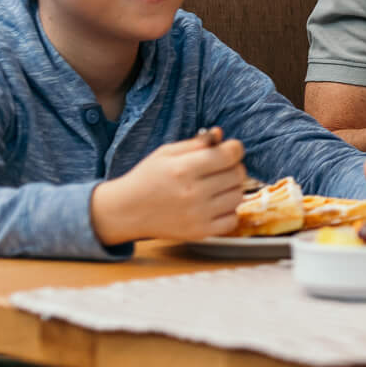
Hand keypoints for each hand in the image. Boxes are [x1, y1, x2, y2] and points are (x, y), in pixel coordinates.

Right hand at [91, 128, 247, 242]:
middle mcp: (193, 193)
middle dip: (233, 167)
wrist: (127, 211)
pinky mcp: (200, 232)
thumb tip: (221, 134)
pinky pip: (233, 220)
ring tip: (215, 187)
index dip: (235, 148)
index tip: (229, 149)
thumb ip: (195, 143)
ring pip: (238, 196)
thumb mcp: (166, 153)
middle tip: (219, 168)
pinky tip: (214, 205)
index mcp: (183, 169)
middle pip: (238, 174)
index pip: (229, 155)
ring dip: (231, 189)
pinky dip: (228, 212)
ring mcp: (198, 215)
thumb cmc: (148, 178)